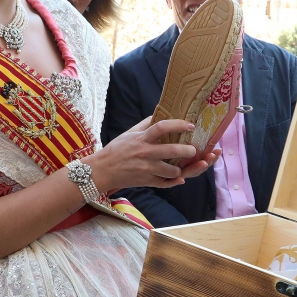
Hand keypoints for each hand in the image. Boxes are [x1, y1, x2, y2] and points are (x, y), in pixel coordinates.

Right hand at [92, 117, 216, 191]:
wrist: (102, 170)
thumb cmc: (117, 150)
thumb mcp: (130, 133)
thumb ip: (146, 124)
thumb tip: (161, 112)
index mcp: (142, 139)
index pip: (161, 128)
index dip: (178, 125)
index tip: (190, 125)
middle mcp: (145, 153)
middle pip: (171, 150)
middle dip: (187, 150)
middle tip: (194, 150)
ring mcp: (146, 169)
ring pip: (172, 170)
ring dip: (181, 169)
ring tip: (182, 165)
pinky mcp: (147, 182)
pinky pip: (165, 183)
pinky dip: (174, 181)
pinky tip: (179, 178)